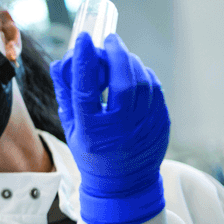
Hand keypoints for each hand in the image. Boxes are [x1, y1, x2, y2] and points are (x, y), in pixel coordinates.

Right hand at [50, 33, 169, 223]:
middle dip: (116, 54)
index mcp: (92, 131)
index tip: (83, 39)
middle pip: (122, 81)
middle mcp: (120, 128)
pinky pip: (155, 91)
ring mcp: (144, 127)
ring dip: (131, 62)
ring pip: (143, 82)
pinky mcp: (161, 124)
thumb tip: (61, 62)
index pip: (87, 88)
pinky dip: (144, 75)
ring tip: (120, 55)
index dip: (85, 60)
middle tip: (109, 40)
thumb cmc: (91, 153)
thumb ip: (66, 94)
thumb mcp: (72, 127)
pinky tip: (135, 72)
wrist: (123, 184)